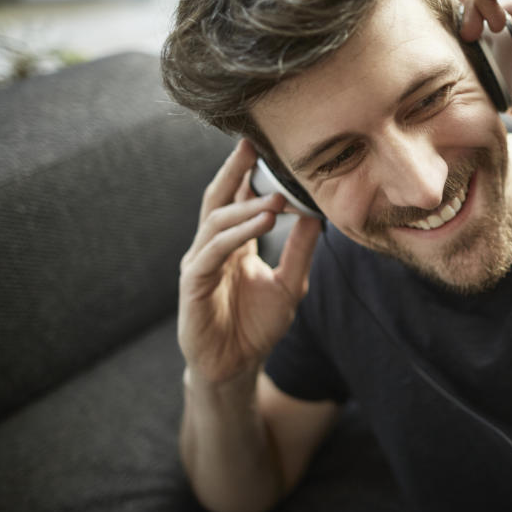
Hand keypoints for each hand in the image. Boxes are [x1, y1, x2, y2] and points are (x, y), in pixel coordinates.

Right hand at [178, 139, 321, 387]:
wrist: (236, 367)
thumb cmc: (257, 326)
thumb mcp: (290, 283)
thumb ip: (301, 250)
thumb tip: (318, 214)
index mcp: (233, 244)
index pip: (237, 199)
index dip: (248, 173)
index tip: (266, 147)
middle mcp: (212, 248)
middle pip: (218, 199)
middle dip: (234, 171)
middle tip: (253, 144)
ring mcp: (199, 264)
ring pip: (216, 222)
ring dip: (246, 207)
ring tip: (275, 197)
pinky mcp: (193, 285)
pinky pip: (212, 253)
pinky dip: (236, 235)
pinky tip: (261, 223)